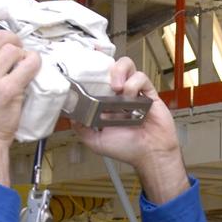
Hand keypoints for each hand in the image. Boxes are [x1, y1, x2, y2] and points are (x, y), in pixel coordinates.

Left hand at [71, 57, 188, 202]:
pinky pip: (142, 78)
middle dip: (106, 67)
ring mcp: (135, 93)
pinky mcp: (149, 94)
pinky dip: (134, 83)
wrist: (151, 155)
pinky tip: (131, 96)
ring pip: (127, 66)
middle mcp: (120, 96)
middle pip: (112, 67)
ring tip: (117, 87)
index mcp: (107, 104)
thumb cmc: (127, 150)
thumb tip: (71, 116)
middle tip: (105, 81)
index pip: (98, 80)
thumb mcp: (96, 142)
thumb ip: (82, 129)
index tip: (85, 73)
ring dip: (120, 71)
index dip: (92, 73)